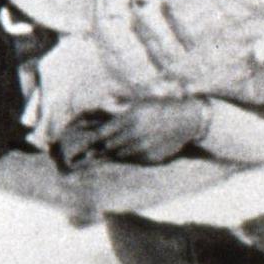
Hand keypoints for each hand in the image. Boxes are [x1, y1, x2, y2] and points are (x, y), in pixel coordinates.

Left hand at [61, 97, 209, 167]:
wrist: (187, 120)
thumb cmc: (160, 108)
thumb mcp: (139, 103)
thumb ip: (118, 108)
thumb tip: (97, 108)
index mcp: (129, 118)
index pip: (101, 134)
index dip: (87, 144)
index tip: (76, 152)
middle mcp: (134, 135)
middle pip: (108, 147)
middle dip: (98, 150)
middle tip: (85, 155)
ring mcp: (142, 149)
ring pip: (119, 155)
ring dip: (113, 152)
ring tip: (112, 149)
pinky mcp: (150, 159)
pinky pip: (132, 160)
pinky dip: (128, 156)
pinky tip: (132, 148)